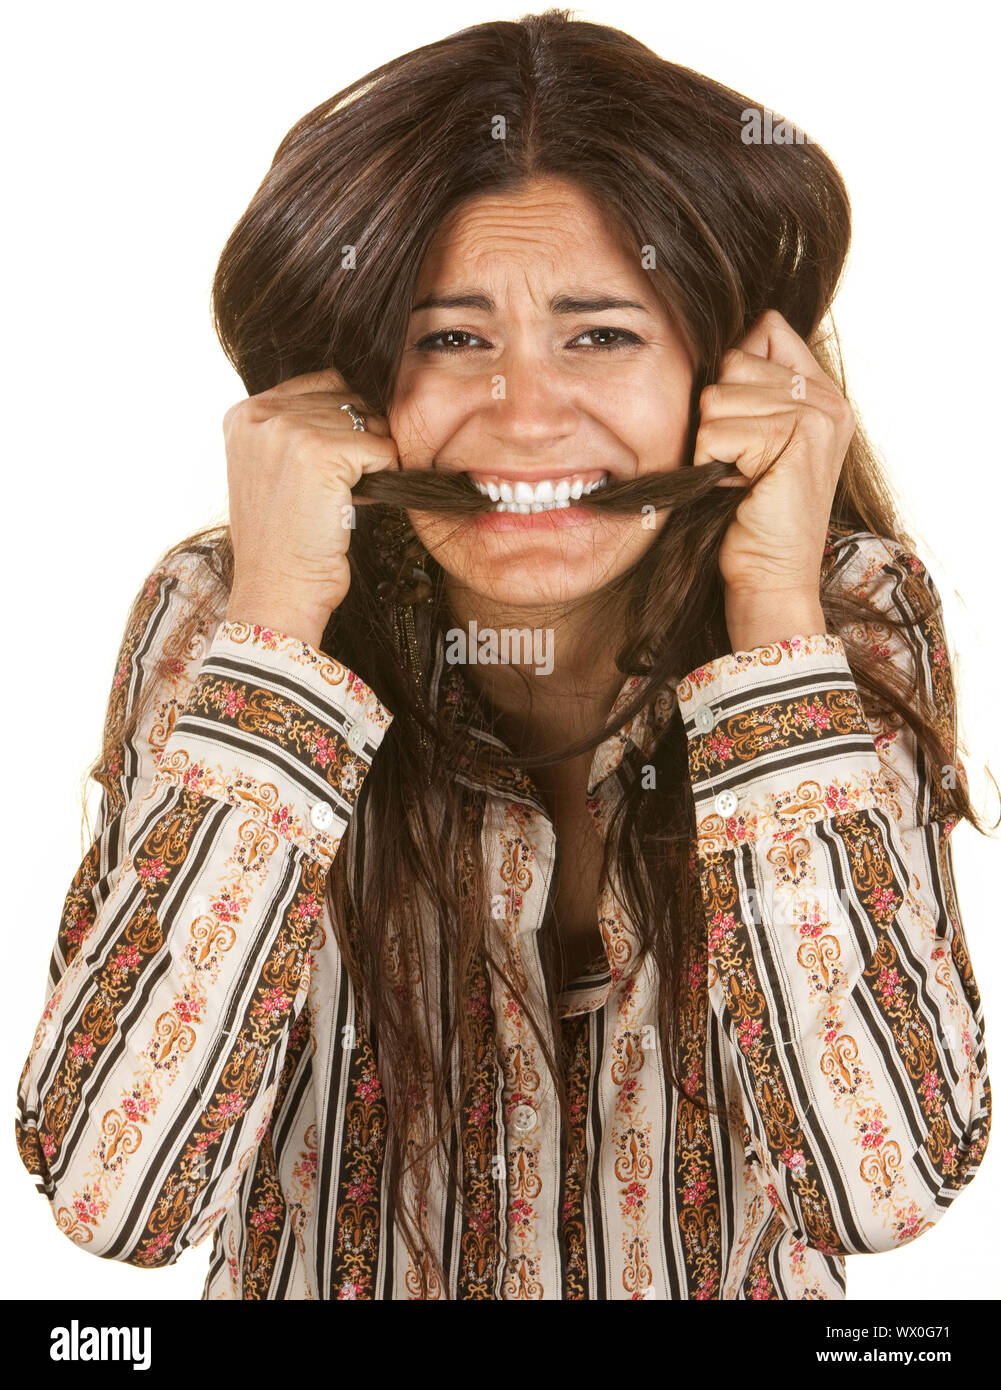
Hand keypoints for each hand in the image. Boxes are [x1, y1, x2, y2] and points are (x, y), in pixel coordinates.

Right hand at [223, 366, 398, 647]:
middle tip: (336, 491)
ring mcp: (287, 429)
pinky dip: (380, 477)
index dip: (345, 425)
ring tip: (340, 499)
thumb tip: (364, 400)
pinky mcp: (320, 450)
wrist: (278, 592)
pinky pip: (382, 447)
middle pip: (350, 399)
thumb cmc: (284, 541)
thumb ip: (300, 427)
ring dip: (371, 462)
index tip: (331, 469)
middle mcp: (260, 413)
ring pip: (369, 423)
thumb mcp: (273, 470)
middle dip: (360, 442)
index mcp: (244, 413)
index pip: (323, 384)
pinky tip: (351, 505)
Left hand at [694, 309, 855, 647]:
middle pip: (732, 361)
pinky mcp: (799, 439)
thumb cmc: (749, 515)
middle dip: (718, 415)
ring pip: (717, 397)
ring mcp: (819, 416)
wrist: (771, 578)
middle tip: (741, 462)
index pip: (765, 328)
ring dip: (712, 443)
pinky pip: (716, 431)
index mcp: (823, 392)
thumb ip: (751, 389)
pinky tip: (740, 489)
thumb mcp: (755, 441)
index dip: (734, 370)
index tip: (741, 425)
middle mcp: (828, 398)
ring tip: (741, 476)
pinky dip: (713, 464)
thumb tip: (715, 341)